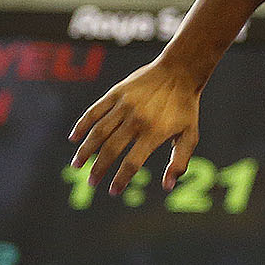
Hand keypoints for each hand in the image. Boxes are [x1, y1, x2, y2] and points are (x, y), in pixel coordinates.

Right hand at [68, 59, 203, 194]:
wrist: (179, 72)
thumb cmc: (185, 108)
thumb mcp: (190, 136)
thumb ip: (179, 162)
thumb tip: (167, 187)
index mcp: (155, 133)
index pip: (132, 163)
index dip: (121, 179)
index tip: (113, 191)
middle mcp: (137, 120)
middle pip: (111, 149)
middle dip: (99, 169)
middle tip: (91, 183)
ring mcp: (124, 105)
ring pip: (99, 132)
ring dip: (86, 150)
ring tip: (77, 165)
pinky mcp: (116, 93)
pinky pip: (94, 111)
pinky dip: (82, 125)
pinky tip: (74, 139)